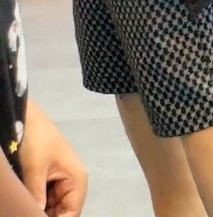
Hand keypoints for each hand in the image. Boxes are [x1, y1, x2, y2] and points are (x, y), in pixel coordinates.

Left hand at [19, 101, 85, 216]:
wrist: (26, 116)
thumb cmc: (36, 139)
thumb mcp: (35, 168)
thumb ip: (37, 195)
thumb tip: (38, 215)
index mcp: (76, 179)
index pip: (72, 213)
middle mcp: (71, 182)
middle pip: (62, 211)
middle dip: (48, 215)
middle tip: (28, 214)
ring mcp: (58, 180)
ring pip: (51, 206)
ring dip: (40, 210)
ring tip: (25, 210)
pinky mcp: (45, 178)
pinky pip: (43, 198)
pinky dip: (35, 203)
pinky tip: (25, 206)